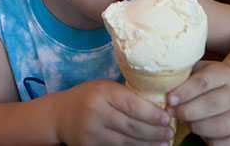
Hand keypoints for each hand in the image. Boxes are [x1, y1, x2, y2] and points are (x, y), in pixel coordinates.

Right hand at [56, 80, 172, 145]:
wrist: (60, 115)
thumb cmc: (89, 97)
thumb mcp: (105, 88)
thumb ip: (126, 96)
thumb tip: (158, 108)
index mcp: (103, 93)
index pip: (133, 105)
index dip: (152, 114)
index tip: (167, 119)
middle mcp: (96, 113)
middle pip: (131, 126)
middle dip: (154, 132)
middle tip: (170, 134)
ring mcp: (92, 132)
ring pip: (126, 142)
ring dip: (148, 144)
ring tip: (163, 144)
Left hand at [168, 61, 229, 145]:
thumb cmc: (209, 82)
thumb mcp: (199, 71)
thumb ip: (183, 76)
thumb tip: (158, 83)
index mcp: (225, 74)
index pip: (203, 82)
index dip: (184, 92)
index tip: (169, 99)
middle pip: (212, 104)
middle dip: (187, 111)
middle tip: (171, 113)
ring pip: (221, 125)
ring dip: (198, 127)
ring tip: (186, 124)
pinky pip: (227, 143)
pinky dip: (211, 142)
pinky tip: (200, 137)